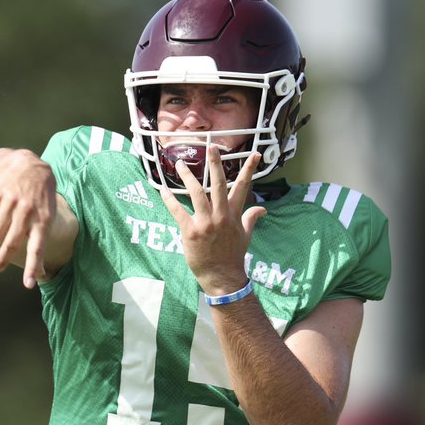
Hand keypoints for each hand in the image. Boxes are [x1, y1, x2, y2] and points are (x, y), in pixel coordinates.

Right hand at [0, 151, 57, 288]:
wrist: (32, 166)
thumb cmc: (42, 199)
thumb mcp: (49, 218)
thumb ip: (42, 244)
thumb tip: (43, 274)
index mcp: (43, 219)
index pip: (38, 248)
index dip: (34, 267)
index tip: (28, 284)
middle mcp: (28, 211)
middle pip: (12, 243)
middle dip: (2, 260)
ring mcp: (12, 201)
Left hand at [158, 146, 266, 295]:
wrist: (223, 277)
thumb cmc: (233, 255)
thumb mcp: (246, 235)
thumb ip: (251, 218)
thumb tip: (263, 208)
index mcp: (233, 214)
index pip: (243, 187)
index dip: (250, 169)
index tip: (254, 154)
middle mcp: (220, 215)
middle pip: (218, 184)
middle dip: (215, 164)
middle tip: (210, 147)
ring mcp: (205, 223)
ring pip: (196, 193)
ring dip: (187, 177)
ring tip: (180, 163)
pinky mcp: (190, 231)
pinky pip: (178, 211)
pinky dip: (169, 200)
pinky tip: (162, 189)